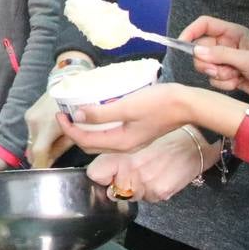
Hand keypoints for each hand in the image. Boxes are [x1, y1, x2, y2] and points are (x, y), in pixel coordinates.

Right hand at [25, 91, 72, 167]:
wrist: (68, 83)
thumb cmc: (76, 106)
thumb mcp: (74, 129)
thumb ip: (61, 147)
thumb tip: (52, 160)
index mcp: (47, 127)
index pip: (39, 153)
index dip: (41, 165)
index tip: (44, 174)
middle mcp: (34, 122)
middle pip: (33, 149)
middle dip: (40, 158)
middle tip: (50, 163)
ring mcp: (30, 117)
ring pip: (31, 141)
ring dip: (40, 147)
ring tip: (52, 149)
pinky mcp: (29, 114)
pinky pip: (32, 132)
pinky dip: (39, 138)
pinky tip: (48, 137)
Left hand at [56, 83, 194, 153]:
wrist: (189, 104)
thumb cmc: (160, 103)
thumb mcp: (128, 106)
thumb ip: (102, 113)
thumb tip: (78, 116)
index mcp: (120, 142)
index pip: (85, 141)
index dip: (69, 129)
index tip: (60, 114)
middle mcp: (125, 146)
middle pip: (91, 144)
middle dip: (75, 131)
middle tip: (65, 113)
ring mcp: (132, 140)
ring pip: (101, 139)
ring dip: (87, 128)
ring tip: (78, 112)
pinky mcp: (138, 132)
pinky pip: (111, 133)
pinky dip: (100, 126)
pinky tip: (100, 112)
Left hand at [84, 127, 211, 201]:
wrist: (193, 144)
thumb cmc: (164, 139)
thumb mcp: (135, 141)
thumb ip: (115, 156)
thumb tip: (101, 174)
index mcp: (120, 154)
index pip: (95, 174)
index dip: (100, 176)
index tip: (106, 176)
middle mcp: (130, 169)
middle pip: (113, 191)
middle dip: (121, 185)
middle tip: (138, 170)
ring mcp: (144, 183)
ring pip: (133, 196)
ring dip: (139, 188)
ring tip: (152, 171)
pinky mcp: (159, 192)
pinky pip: (149, 198)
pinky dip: (154, 191)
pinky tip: (162, 177)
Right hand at [182, 15, 248, 101]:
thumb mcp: (247, 59)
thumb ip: (221, 54)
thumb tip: (196, 51)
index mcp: (231, 33)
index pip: (204, 25)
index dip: (191, 31)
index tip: (181, 45)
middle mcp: (225, 45)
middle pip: (200, 49)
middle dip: (207, 62)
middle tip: (218, 70)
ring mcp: (226, 60)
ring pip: (205, 66)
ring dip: (217, 74)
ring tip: (234, 77)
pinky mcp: (227, 75)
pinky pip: (213, 79)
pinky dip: (223, 83)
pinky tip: (237, 84)